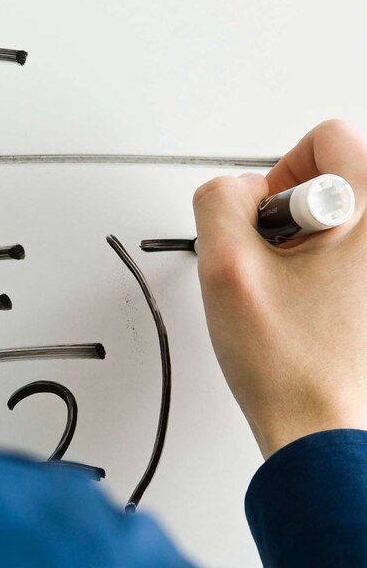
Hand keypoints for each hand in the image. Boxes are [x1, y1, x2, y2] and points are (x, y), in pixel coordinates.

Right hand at [193, 119, 366, 458]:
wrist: (322, 428)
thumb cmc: (291, 364)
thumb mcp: (226, 267)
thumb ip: (219, 203)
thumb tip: (233, 192)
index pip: (324, 139)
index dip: (276, 181)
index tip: (268, 230)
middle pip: (335, 174)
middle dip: (290, 213)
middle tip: (283, 266)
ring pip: (340, 216)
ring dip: (305, 243)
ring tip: (298, 291)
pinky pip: (348, 252)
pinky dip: (322, 268)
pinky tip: (310, 306)